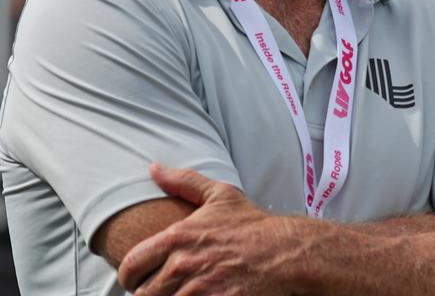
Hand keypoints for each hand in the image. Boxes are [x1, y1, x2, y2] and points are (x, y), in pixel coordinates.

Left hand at [117, 163, 305, 295]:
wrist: (286, 252)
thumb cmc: (253, 225)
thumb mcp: (221, 196)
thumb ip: (184, 181)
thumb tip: (154, 168)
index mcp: (177, 237)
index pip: (131, 265)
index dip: (129, 276)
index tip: (137, 279)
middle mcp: (183, 265)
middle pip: (143, 293)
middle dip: (150, 292)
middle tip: (161, 290)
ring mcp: (198, 289)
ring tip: (180, 293)